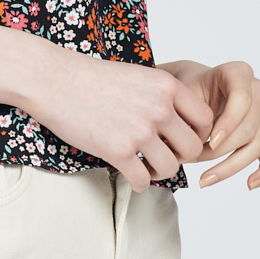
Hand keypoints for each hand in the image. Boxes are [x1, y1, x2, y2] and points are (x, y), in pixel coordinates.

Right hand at [23, 50, 214, 192]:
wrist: (55, 80)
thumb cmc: (92, 77)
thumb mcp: (136, 75)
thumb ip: (161, 96)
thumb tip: (180, 125)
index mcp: (165, 85)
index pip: (204, 119)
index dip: (198, 134)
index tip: (181, 139)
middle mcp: (158, 107)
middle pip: (192, 148)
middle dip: (179, 156)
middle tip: (163, 154)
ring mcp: (139, 130)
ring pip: (171, 168)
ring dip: (159, 172)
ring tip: (144, 165)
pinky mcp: (118, 151)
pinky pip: (143, 181)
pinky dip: (139, 183)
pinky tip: (129, 174)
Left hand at [158, 60, 259, 189]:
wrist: (192, 88)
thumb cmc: (188, 87)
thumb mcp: (185, 92)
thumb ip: (192, 113)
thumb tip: (189, 145)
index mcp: (239, 73)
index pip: (242, 99)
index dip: (228, 122)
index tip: (210, 140)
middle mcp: (258, 91)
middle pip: (248, 127)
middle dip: (221, 148)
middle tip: (194, 157)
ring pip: (256, 145)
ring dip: (230, 165)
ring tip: (204, 177)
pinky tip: (249, 184)